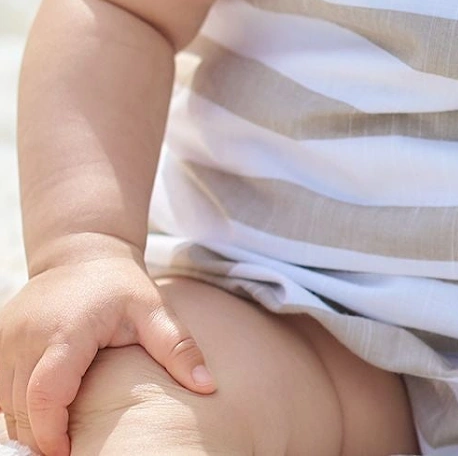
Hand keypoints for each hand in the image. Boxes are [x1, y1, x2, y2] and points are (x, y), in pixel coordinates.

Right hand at [0, 245, 215, 455]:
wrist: (82, 251)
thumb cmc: (120, 285)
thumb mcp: (153, 310)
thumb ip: (178, 347)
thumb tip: (209, 385)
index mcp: (66, 331)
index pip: (45, 395)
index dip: (52, 434)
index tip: (71, 454)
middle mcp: (27, 335)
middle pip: (22, 408)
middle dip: (42, 437)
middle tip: (71, 450)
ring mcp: (6, 338)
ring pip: (6, 403)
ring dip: (29, 424)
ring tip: (59, 432)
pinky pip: (0, 390)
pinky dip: (18, 407)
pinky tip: (44, 409)